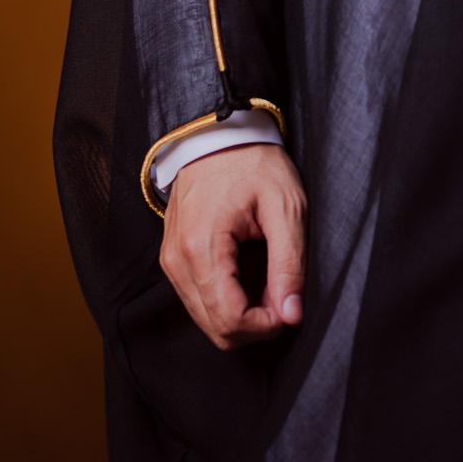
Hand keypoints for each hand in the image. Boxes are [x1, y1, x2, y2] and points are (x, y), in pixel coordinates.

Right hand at [160, 144, 307, 350]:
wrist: (220, 133)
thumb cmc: (254, 162)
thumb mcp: (286, 206)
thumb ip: (289, 264)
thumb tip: (291, 314)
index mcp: (202, 248)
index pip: (229, 321)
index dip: (265, 326)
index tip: (289, 306)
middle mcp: (177, 261)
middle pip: (215, 329)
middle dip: (255, 322)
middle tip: (281, 291)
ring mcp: (171, 261)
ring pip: (206, 319)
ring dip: (241, 311)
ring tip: (266, 275)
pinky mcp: (173, 258)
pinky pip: (198, 298)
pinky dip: (226, 297)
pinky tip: (247, 270)